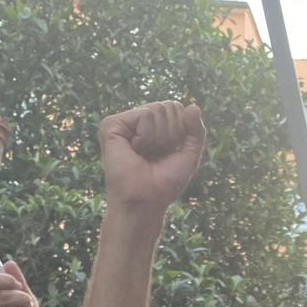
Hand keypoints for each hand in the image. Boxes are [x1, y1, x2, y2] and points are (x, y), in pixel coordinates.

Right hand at [98, 102, 206, 217]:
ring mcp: (123, 123)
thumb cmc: (165, 183)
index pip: (176, 108)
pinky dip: (147, 136)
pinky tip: (135, 149)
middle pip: (169, 106)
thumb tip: (193, 105)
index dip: (180, 131)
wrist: (146, 200)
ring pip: (157, 110)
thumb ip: (195, 130)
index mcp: (152, 127)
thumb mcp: (189, 154)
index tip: (169, 152)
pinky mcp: (111, 125)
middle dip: (171, 133)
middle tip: (155, 155)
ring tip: (144, 154)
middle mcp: (136, 122)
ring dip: (159, 138)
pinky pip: (144, 115)